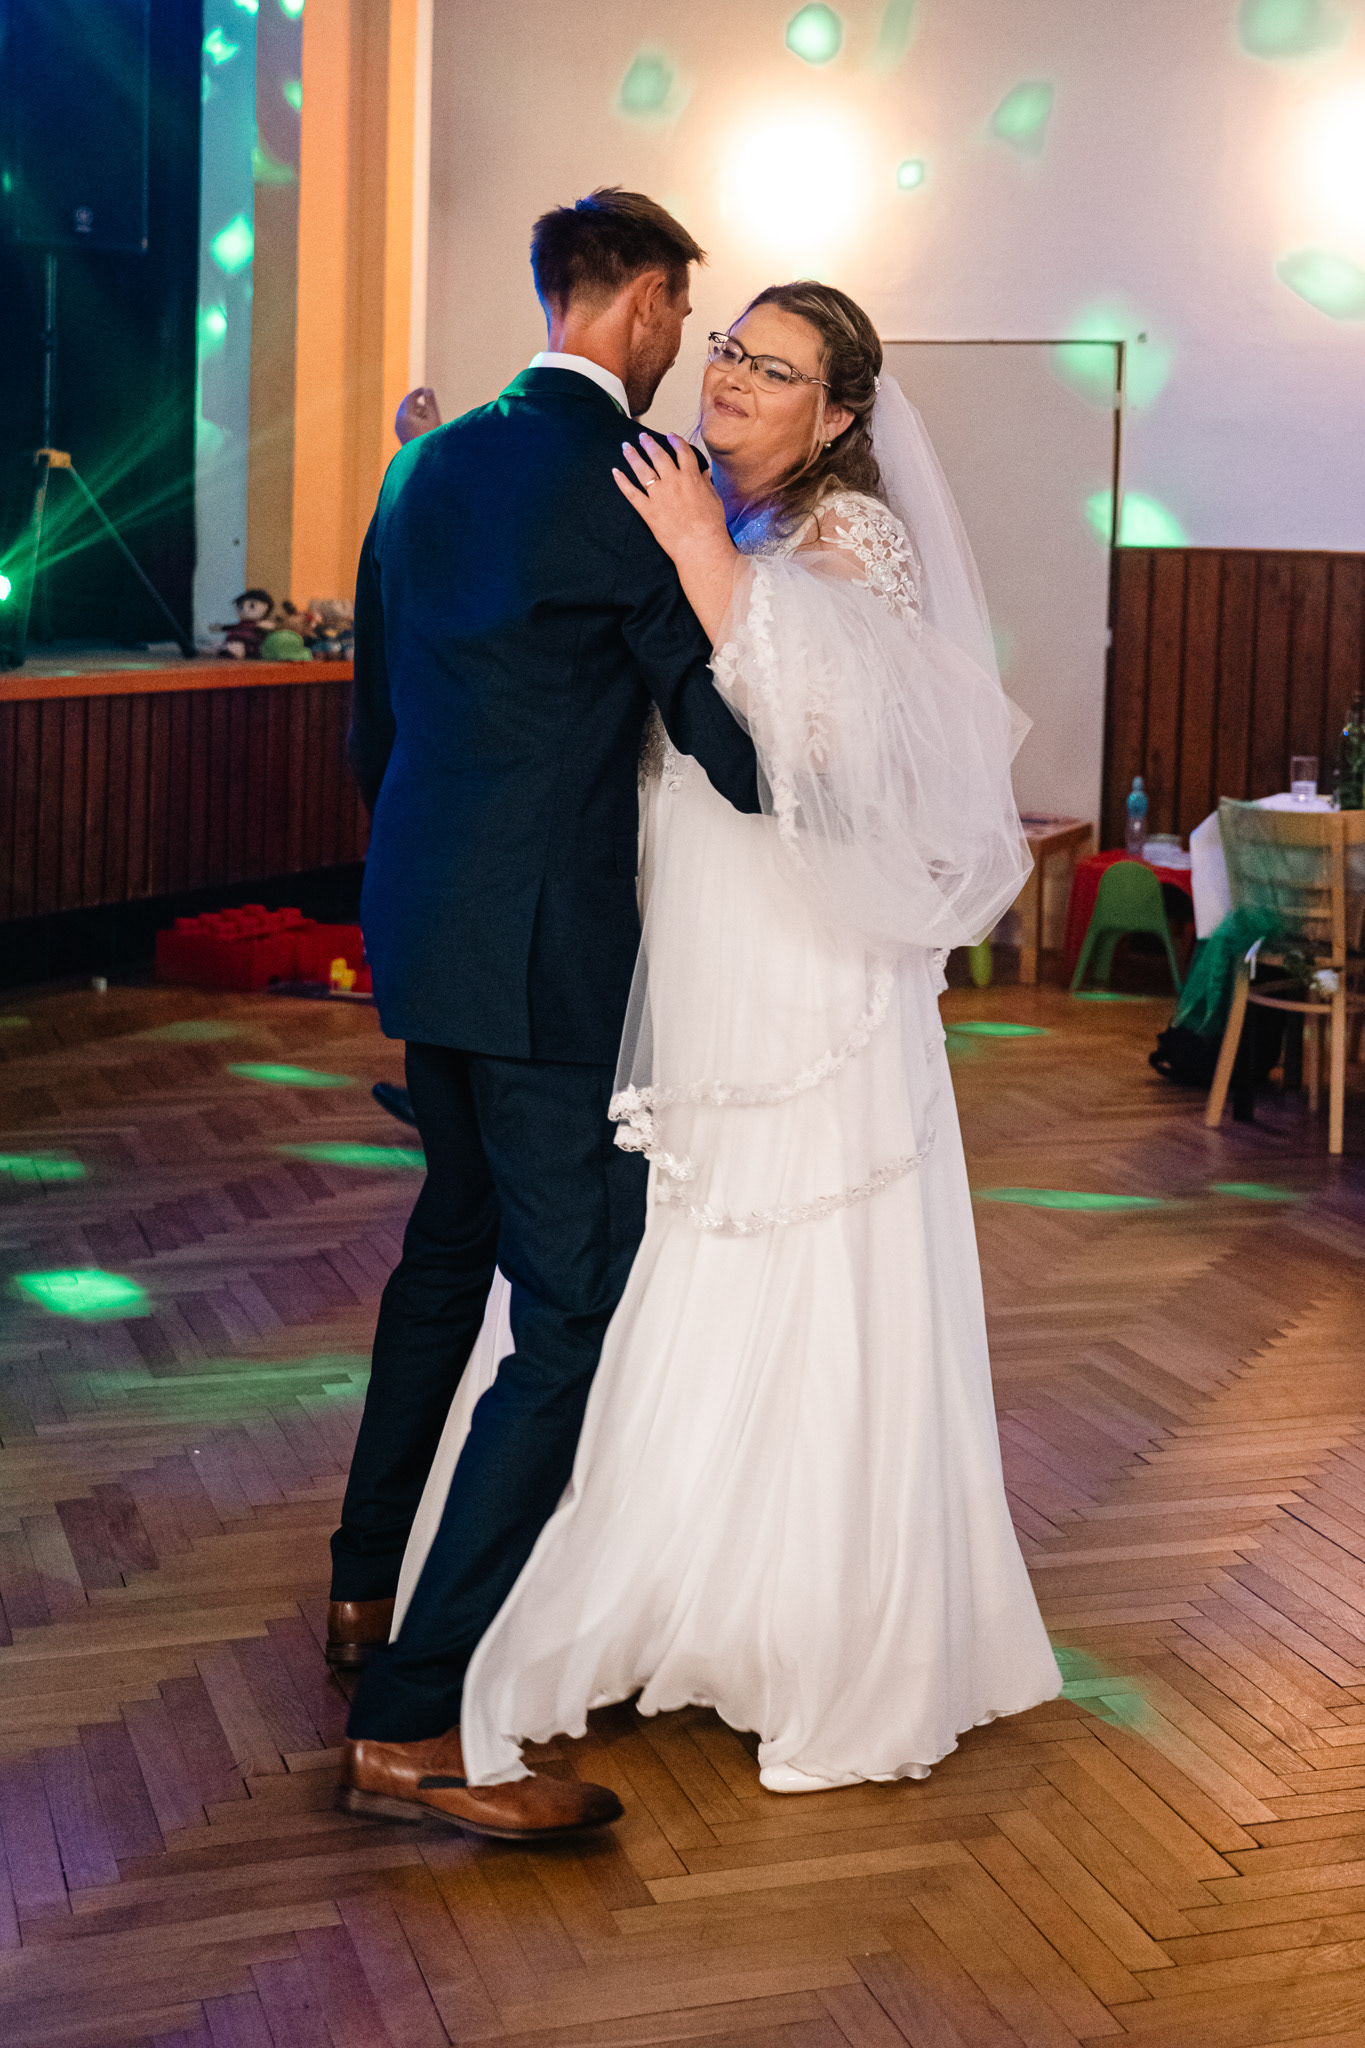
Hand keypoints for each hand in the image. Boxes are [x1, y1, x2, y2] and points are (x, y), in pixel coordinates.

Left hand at [395, 387, 440, 444]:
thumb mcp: (434, 419)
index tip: (426, 390)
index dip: (418, 392)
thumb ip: (431, 403)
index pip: (410, 398)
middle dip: (417, 402)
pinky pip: (405, 421)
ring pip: (405, 414)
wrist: (425, 461)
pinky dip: (413, 418)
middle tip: (428, 401)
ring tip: (428, 414)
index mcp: (405, 416)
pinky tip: (423, 423)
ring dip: (416, 411)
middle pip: (406, 405)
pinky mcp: (400, 435)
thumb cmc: (432, 439)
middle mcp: (399, 422)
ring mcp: (398, 429)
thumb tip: (428, 389)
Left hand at [613, 433, 731, 565]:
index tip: (670, 436)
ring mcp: (658, 496)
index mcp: (691, 477)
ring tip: (626, 447)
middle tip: (642, 437)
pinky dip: (622, 481)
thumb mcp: (714, 499)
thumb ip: (706, 483)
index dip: (675, 441)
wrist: (700, 545)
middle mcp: (673, 482)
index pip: (682, 452)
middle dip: (649, 443)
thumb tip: (703, 473)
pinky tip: (615, 471)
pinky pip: (631, 493)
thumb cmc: (711, 525)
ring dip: (633, 456)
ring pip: (642, 470)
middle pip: (658, 456)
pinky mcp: (648, 511)